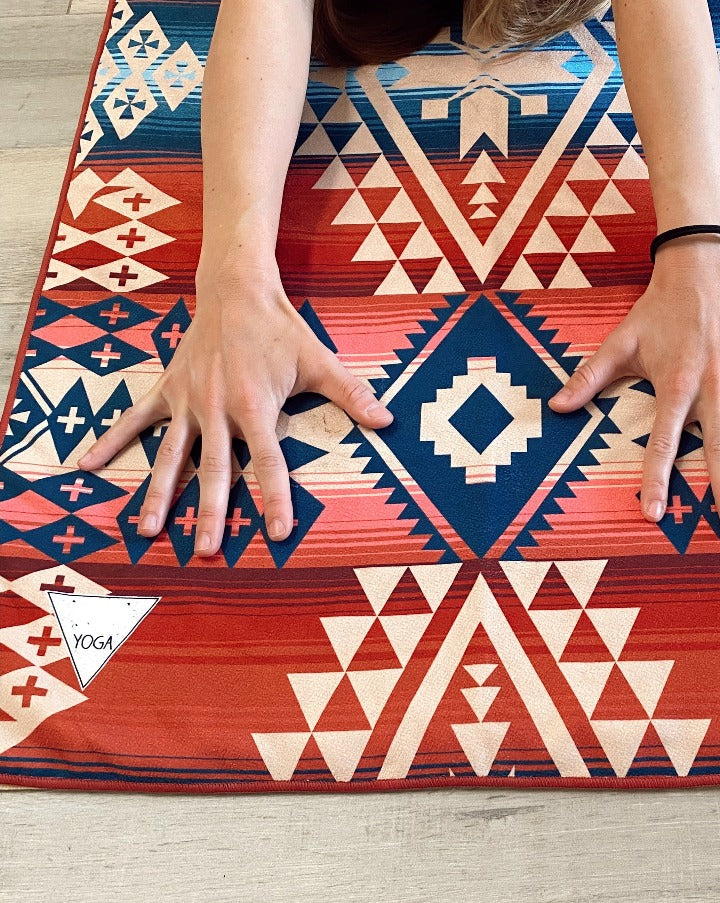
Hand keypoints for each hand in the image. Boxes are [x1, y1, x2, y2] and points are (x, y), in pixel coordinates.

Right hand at [75, 264, 393, 556]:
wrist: (237, 289)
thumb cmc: (281, 328)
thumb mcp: (320, 360)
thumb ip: (352, 394)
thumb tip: (387, 420)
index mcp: (256, 407)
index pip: (268, 464)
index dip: (276, 499)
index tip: (278, 534)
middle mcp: (217, 410)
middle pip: (214, 471)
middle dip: (209, 514)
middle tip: (206, 552)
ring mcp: (188, 401)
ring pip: (170, 456)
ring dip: (159, 494)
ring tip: (149, 531)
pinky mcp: (167, 388)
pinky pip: (134, 419)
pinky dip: (111, 441)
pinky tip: (87, 466)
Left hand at [547, 240, 719, 533]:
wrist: (698, 269)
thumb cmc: (656, 310)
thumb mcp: (618, 343)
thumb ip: (588, 378)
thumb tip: (554, 407)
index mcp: (675, 387)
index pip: (662, 442)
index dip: (656, 478)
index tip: (653, 513)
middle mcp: (713, 390)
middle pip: (719, 449)